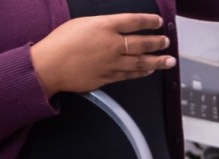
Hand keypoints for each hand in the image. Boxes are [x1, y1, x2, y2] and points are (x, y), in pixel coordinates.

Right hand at [31, 14, 175, 97]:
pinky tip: (148, 71)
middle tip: (166, 42)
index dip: (149, 21)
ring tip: (169, 60)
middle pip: (142, 43)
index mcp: (105, 26)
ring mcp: (111, 63)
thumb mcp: (81, 24)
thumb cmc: (59, 42)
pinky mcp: (106, 78)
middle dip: (157, 42)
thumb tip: (113, 29)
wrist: (48, 66)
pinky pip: (128, 75)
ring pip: (140, 62)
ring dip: (157, 61)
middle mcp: (112, 44)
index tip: (158, 22)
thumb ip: (101, 25)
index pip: (134, 21)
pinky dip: (140, 73)